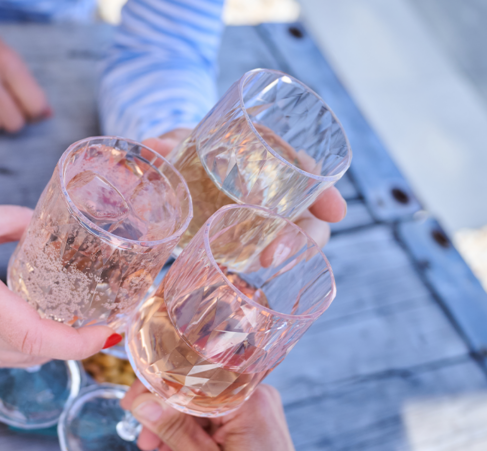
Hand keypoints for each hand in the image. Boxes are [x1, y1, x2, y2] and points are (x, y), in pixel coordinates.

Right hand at [0, 201, 112, 366]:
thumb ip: (15, 222)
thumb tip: (46, 225)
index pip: (39, 338)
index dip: (79, 342)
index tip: (106, 330)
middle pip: (35, 355)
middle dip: (73, 345)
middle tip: (100, 321)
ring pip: (17, 359)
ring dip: (49, 348)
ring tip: (74, 323)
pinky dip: (24, 345)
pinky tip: (34, 321)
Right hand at [121, 381, 334, 450]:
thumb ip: (172, 428)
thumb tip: (142, 401)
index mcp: (248, 401)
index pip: (190, 378)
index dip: (155, 389)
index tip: (130, 404)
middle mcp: (256, 398)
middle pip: (195, 395)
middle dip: (166, 420)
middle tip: (147, 445)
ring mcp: (257, 412)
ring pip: (202, 412)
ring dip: (179, 437)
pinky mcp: (255, 426)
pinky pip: (216, 424)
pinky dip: (197, 443)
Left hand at [143, 127, 346, 249]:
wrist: (177, 168)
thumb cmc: (192, 148)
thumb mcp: (184, 140)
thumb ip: (170, 143)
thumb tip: (151, 144)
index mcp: (272, 159)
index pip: (310, 175)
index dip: (326, 193)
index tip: (335, 211)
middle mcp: (275, 193)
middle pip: (307, 216)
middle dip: (307, 236)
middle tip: (278, 252)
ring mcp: (261, 220)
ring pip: (290, 239)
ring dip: (286, 253)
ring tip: (264, 263)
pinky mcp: (242, 241)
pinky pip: (259, 255)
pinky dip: (256, 263)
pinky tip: (246, 274)